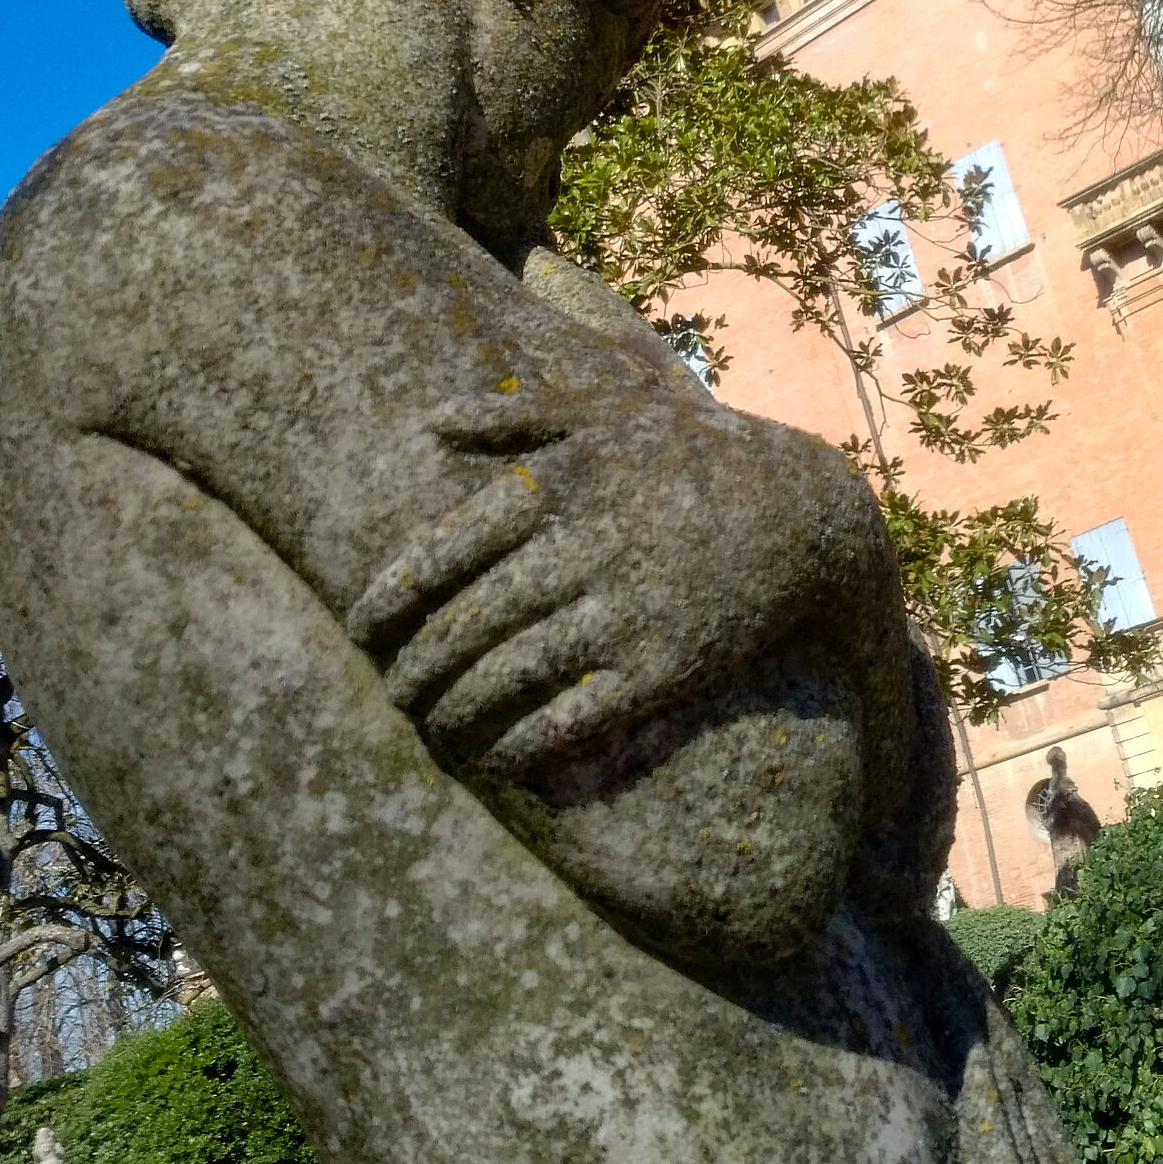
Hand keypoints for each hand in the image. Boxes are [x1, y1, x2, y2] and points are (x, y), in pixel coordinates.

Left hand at [344, 382, 907, 797]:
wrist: (801, 514)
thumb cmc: (690, 453)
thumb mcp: (608, 408)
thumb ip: (514, 412)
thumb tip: (426, 422)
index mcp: (558, 482)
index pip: (440, 553)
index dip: (388, 600)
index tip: (361, 630)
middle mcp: (581, 546)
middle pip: (464, 624)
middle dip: (413, 668)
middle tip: (389, 690)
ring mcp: (621, 610)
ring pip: (505, 676)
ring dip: (453, 712)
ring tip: (430, 726)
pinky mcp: (660, 667)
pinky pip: (567, 718)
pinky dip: (517, 744)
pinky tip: (492, 755)